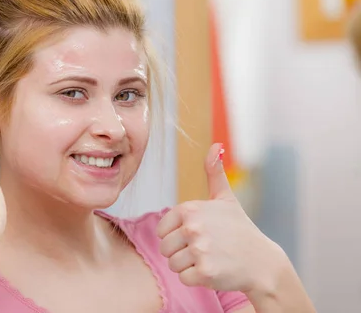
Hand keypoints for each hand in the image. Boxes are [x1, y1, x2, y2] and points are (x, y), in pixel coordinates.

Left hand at [156, 143, 284, 292]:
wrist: (263, 263)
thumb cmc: (240, 230)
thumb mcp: (226, 199)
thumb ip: (215, 173)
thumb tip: (216, 146)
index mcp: (191, 209)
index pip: (162, 230)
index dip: (177, 236)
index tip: (198, 236)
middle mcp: (193, 227)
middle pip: (165, 248)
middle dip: (181, 253)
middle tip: (206, 250)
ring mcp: (199, 250)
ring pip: (173, 264)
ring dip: (188, 266)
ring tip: (210, 259)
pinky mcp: (204, 272)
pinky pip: (183, 278)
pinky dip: (196, 279)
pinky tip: (214, 271)